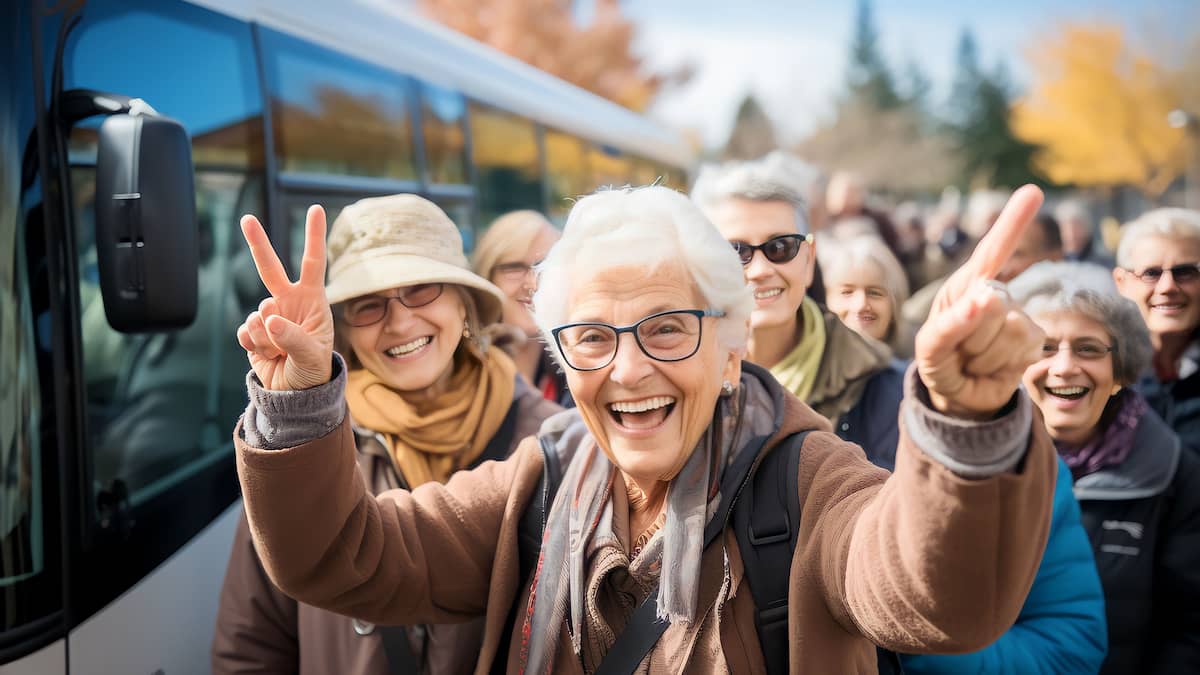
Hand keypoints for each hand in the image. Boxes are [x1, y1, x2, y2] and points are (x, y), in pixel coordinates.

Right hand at [236, 206, 333, 389]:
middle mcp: (288, 302)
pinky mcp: (252, 332)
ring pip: (257, 316)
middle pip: (270, 268)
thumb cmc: (313, 370)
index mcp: (311, 300)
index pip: (313, 262)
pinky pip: (245, 332)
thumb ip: (294, 338)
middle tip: (247, 218)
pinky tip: (267, 356)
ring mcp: (268, 316)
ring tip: (281, 353)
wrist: (294, 393)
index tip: (316, 208)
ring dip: (266, 338)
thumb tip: (268, 319)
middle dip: (258, 243)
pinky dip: (254, 346)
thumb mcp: (312, 356)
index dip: (313, 236)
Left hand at [915, 185, 1046, 418]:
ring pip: (1009, 326)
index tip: (1033, 192)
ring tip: (973, 358)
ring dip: (983, 351)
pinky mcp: (1035, 338)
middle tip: (959, 348)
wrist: (959, 394)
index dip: (1012, 222)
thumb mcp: (930, 346)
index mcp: (967, 285)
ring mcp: (1018, 314)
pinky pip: (1023, 345)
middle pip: (992, 300)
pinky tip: (992, 365)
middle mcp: (996, 292)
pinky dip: (1000, 362)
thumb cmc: (940, 361)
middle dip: (969, 332)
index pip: (992, 250)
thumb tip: (986, 298)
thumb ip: (951, 323)